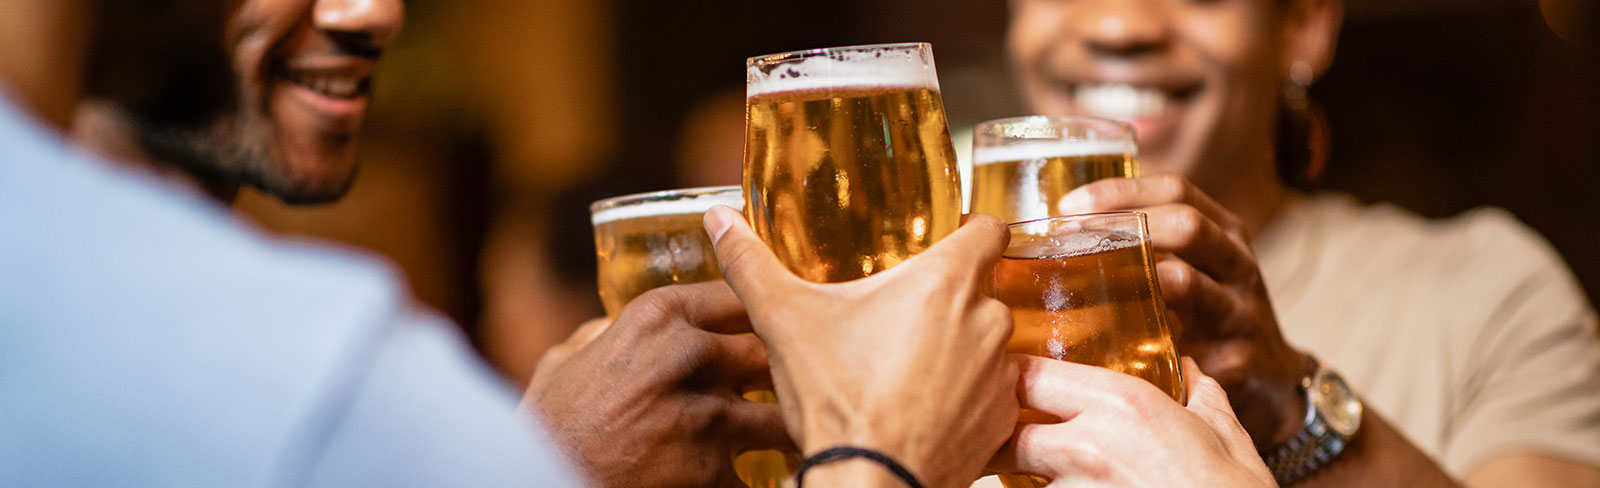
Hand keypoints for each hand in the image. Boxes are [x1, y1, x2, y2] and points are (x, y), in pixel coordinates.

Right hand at [523, 281, 790, 487]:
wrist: (546, 482)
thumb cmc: (550, 425)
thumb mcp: (567, 359)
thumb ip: (605, 334)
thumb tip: (617, 326)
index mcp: (657, 316)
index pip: (738, 295)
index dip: (761, 312)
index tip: (774, 323)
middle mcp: (690, 355)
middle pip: (773, 350)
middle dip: (788, 371)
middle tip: (800, 384)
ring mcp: (706, 414)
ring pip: (781, 416)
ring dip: (786, 429)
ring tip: (796, 436)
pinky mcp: (713, 471)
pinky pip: (757, 475)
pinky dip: (758, 481)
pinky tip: (767, 481)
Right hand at [705, 207, 1019, 487]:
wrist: (869, 482)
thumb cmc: (837, 402)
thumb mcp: (784, 321)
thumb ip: (752, 264)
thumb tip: (721, 222)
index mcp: (945, 282)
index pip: (990, 229)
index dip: (971, 229)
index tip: (947, 240)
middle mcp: (987, 322)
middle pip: (981, 289)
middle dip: (948, 300)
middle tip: (902, 316)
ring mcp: (1000, 374)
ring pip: (987, 342)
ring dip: (960, 347)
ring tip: (909, 366)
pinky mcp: (1002, 419)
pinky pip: (993, 392)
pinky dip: (967, 394)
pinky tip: (925, 404)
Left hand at [992, 356, 1275, 486]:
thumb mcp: (1228, 440)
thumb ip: (1204, 400)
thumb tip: (1194, 375)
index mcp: (1120, 404)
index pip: (1028, 375)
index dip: (1011, 379)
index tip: (1005, 383)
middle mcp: (1087, 445)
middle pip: (1006, 435)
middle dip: (1003, 439)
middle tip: (1009, 442)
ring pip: (1022, 484)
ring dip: (1033, 482)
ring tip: (1058, 481)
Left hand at [1058, 174, 1309, 447]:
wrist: (1270, 383)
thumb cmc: (1209, 315)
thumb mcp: (1193, 268)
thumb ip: (1146, 247)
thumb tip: (1056, 235)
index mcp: (1225, 232)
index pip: (1176, 191)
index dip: (1121, 191)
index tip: (1069, 204)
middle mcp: (1238, 264)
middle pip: (1185, 225)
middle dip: (1121, 226)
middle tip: (1068, 239)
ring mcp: (1240, 311)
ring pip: (1185, 281)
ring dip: (1127, 280)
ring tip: (1078, 283)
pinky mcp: (1236, 359)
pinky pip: (1183, 345)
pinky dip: (1141, 340)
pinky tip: (1103, 341)